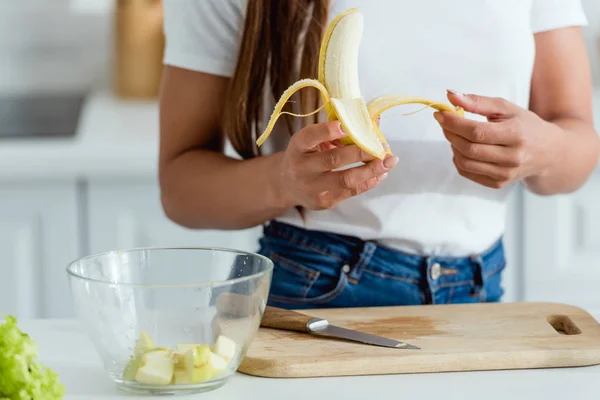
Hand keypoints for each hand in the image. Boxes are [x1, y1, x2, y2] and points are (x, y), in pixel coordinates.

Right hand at [276, 120, 397, 209]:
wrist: (288, 185)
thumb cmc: (308, 155)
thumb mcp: (315, 140)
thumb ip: (340, 130)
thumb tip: (375, 120)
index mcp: (298, 147)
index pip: (310, 137)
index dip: (328, 131)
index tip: (347, 126)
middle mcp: (302, 168)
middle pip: (333, 160)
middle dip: (361, 152)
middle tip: (382, 146)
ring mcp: (312, 187)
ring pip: (346, 180)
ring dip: (371, 170)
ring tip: (389, 162)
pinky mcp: (324, 201)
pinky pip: (351, 191)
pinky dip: (369, 181)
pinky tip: (381, 173)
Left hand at [434, 90, 560, 188]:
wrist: (549, 153)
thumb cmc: (524, 125)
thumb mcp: (506, 108)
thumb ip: (478, 101)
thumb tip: (449, 95)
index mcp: (516, 135)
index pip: (476, 132)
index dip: (454, 123)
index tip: (440, 113)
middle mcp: (512, 158)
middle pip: (469, 148)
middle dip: (450, 133)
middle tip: (444, 122)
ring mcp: (505, 174)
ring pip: (464, 163)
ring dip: (452, 146)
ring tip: (454, 134)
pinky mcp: (498, 184)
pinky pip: (467, 173)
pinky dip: (458, 159)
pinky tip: (462, 148)